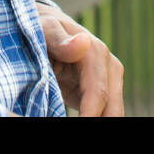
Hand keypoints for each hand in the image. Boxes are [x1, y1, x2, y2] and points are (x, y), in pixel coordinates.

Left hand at [34, 0, 124, 115]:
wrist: (45, 27)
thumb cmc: (42, 27)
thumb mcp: (45, 29)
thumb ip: (60, 40)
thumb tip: (83, 43)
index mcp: (96, 54)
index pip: (98, 95)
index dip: (89, 117)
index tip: (80, 125)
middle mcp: (108, 68)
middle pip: (112, 110)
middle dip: (97, 121)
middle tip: (76, 126)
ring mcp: (108, 82)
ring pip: (111, 114)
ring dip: (97, 120)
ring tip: (74, 120)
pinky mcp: (101, 93)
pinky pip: (102, 115)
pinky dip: (93, 119)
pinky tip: (82, 119)